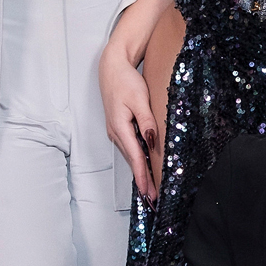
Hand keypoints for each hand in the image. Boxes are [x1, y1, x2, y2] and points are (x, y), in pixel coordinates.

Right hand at [100, 43, 158, 200]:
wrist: (112, 68)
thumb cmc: (125, 82)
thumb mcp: (140, 100)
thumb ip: (147, 122)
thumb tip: (152, 141)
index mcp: (120, 128)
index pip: (135, 157)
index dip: (143, 176)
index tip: (148, 192)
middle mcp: (116, 133)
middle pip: (132, 160)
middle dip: (142, 179)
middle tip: (153, 197)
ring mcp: (116, 130)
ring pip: (131, 155)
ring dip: (140, 170)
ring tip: (150, 187)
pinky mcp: (119, 127)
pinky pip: (130, 146)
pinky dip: (137, 158)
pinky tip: (145, 165)